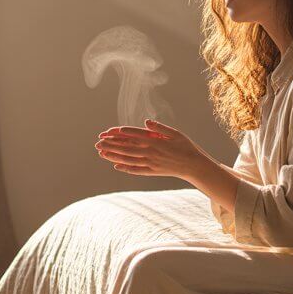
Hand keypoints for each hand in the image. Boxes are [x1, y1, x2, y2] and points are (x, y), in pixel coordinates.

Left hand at [95, 119, 211, 181]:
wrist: (194, 166)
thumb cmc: (186, 147)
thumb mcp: (175, 134)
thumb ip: (160, 128)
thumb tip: (146, 122)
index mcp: (156, 142)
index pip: (134, 135)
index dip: (121, 133)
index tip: (109, 131)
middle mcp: (151, 153)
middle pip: (127, 148)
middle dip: (111, 145)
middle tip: (98, 142)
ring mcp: (151, 163)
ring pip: (128, 159)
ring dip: (114, 156)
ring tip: (102, 153)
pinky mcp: (152, 171)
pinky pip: (136, 170)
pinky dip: (125, 168)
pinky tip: (116, 166)